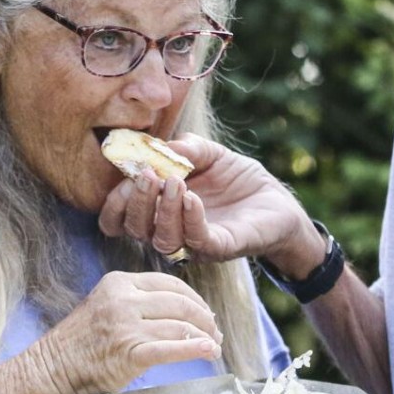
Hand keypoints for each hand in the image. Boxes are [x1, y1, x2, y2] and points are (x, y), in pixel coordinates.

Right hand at [25, 271, 221, 393]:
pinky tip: (208, 352)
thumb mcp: (106, 307)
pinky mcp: (128, 352)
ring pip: (180, 325)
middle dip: (205, 319)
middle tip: (215, 333)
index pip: (170, 284)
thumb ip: (137, 303)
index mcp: (119, 282)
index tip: (205, 314)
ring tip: (213, 347)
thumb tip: (183, 312)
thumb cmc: (79, 345)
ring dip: (204, 337)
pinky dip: (194, 349)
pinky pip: (171, 348)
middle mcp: (124, 299)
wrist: (49, 371)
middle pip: (181, 303)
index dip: (195, 299)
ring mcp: (126, 325)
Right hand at [97, 134, 321, 271]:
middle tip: (148, 174)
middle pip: (135, 229)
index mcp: (159, 210)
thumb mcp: (211, 154)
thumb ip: (186, 148)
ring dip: (163, 209)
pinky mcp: (221, 247)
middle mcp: (171, 230)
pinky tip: (193, 197)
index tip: (126, 174)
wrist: (278, 202)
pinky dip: (190, 218)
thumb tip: (161, 146)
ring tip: (175, 181)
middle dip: (135, 202)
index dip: (115, 202)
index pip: (121, 218)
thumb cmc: (239, 180)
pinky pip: (198, 239)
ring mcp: (195, 243)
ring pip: (162, 239)